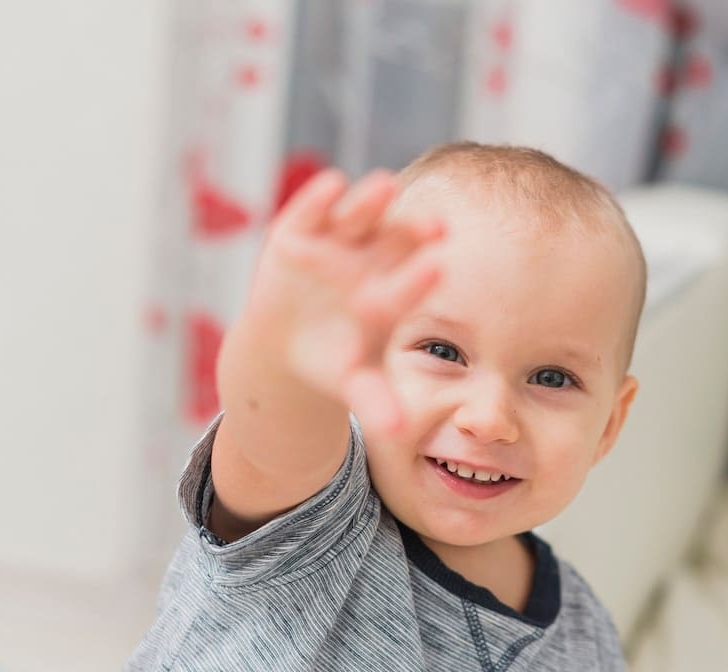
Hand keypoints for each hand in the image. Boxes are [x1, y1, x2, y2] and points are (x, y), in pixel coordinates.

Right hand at [252, 168, 445, 432]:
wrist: (288, 346)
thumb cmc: (336, 363)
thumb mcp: (356, 384)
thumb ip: (377, 403)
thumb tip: (400, 432)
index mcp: (392, 294)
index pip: (412, 282)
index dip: (421, 275)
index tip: (439, 267)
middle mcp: (371, 260)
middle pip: (396, 238)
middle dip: (411, 229)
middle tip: (433, 222)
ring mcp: (336, 244)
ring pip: (360, 216)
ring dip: (370, 201)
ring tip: (384, 186)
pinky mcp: (299, 233)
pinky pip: (312, 211)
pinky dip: (319, 198)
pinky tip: (330, 184)